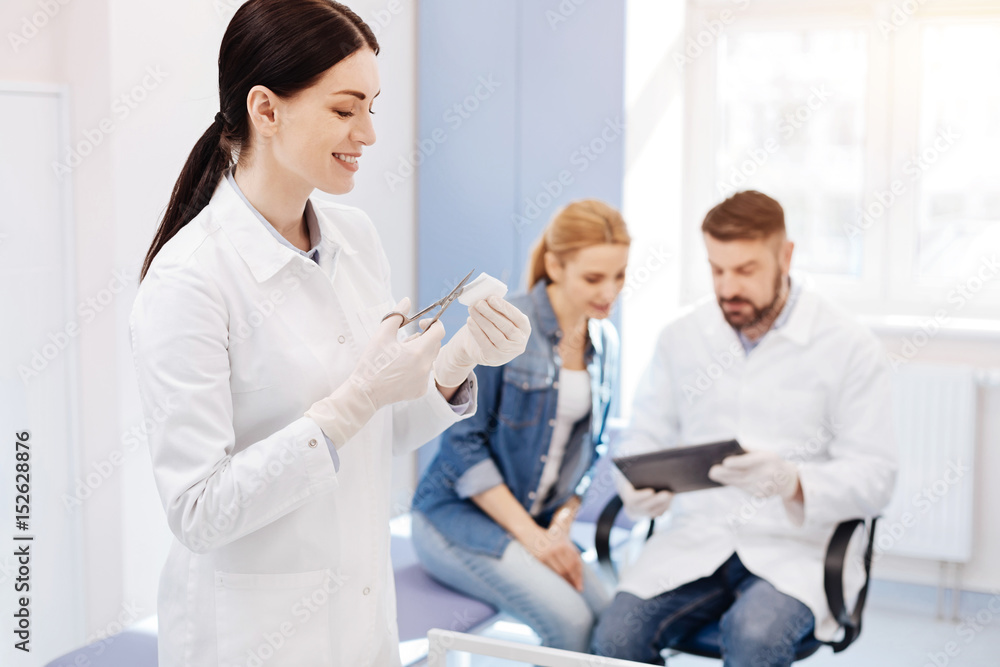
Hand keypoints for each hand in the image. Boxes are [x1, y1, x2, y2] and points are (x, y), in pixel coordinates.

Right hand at [305, 298, 444, 445]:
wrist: (365, 392)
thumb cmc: (372, 362)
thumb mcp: (382, 334)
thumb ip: (397, 315)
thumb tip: (407, 301)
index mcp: (418, 351)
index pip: (439, 331)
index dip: (433, 323)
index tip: (422, 323)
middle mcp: (425, 366)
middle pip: (435, 345)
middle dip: (425, 338)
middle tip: (406, 340)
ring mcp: (424, 380)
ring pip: (430, 360)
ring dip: (420, 353)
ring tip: (400, 356)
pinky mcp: (420, 391)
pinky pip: (425, 374)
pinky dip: (417, 369)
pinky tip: (401, 370)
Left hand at [433, 295, 530, 387]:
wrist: (483, 350)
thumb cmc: (495, 328)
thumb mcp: (501, 319)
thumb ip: (498, 309)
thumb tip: (487, 297)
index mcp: (525, 329)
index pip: (516, 317)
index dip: (504, 307)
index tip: (491, 298)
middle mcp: (519, 342)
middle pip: (505, 326)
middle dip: (491, 313)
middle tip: (479, 303)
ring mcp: (508, 352)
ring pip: (495, 334)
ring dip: (482, 320)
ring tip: (472, 309)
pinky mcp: (494, 357)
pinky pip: (485, 343)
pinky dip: (476, 331)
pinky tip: (470, 321)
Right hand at [522, 526, 583, 591]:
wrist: (531, 533)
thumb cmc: (549, 537)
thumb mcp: (562, 539)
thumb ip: (572, 551)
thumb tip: (580, 569)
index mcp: (565, 544)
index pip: (576, 562)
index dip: (579, 575)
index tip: (581, 585)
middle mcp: (558, 548)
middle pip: (569, 568)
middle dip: (575, 580)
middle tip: (578, 589)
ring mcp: (549, 553)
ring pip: (561, 571)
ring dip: (566, 581)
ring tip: (570, 588)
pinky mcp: (540, 558)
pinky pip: (551, 571)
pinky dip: (556, 578)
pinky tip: (560, 583)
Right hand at [615, 471, 673, 520]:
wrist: (629, 490)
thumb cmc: (631, 475)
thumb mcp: (629, 471)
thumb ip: (634, 468)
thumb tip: (646, 461)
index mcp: (625, 494)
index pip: (632, 498)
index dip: (641, 496)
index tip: (651, 491)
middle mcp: (631, 507)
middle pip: (645, 507)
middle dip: (657, 500)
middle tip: (668, 493)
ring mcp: (640, 512)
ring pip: (653, 512)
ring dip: (664, 503)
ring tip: (672, 494)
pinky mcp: (649, 514)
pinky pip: (658, 513)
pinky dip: (665, 506)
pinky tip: (671, 497)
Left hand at [708, 450, 799, 499]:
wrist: (787, 479)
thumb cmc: (770, 460)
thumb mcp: (763, 452)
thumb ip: (748, 450)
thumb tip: (727, 452)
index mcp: (768, 459)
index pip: (749, 462)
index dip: (737, 463)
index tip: (724, 462)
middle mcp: (767, 474)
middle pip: (742, 474)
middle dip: (725, 473)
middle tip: (711, 471)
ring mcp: (765, 486)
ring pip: (741, 483)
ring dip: (726, 479)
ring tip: (713, 474)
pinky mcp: (761, 494)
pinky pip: (744, 488)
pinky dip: (733, 483)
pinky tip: (724, 480)